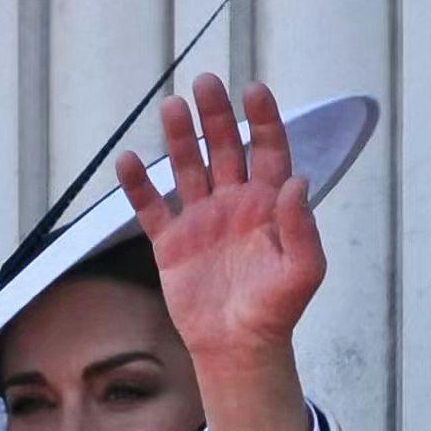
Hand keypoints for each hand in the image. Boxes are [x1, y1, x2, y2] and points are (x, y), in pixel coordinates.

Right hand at [114, 75, 319, 430]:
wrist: (239, 348)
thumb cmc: (278, 310)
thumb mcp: (303, 270)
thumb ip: (301, 226)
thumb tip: (297, 180)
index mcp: (269, 204)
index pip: (268, 149)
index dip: (263, 119)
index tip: (253, 90)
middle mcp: (233, 204)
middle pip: (224, 147)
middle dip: (216, 115)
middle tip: (205, 82)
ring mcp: (200, 220)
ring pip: (187, 168)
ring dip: (179, 138)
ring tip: (171, 108)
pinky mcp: (171, 244)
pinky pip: (150, 208)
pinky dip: (138, 186)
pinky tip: (127, 160)